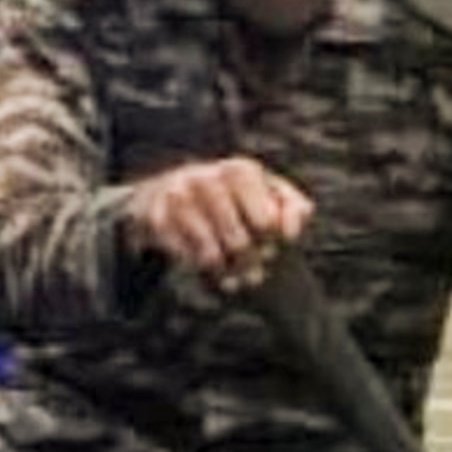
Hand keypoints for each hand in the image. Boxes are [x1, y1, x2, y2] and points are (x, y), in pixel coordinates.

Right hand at [115, 156, 311, 291]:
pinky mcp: (155, 219)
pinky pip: (184, 259)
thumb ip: (295, 209)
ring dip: (226, 273)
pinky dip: (200, 271)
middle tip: (255, 275)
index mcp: (240, 170)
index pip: (265, 223)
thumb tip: (289, 234)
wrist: (174, 189)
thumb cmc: (236, 197)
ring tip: (235, 280)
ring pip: (210, 256)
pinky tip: (209, 272)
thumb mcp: (271, 193)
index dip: (272, 244)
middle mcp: (205, 177)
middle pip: (238, 243)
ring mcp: (177, 197)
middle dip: (250, 264)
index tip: (271, 249)